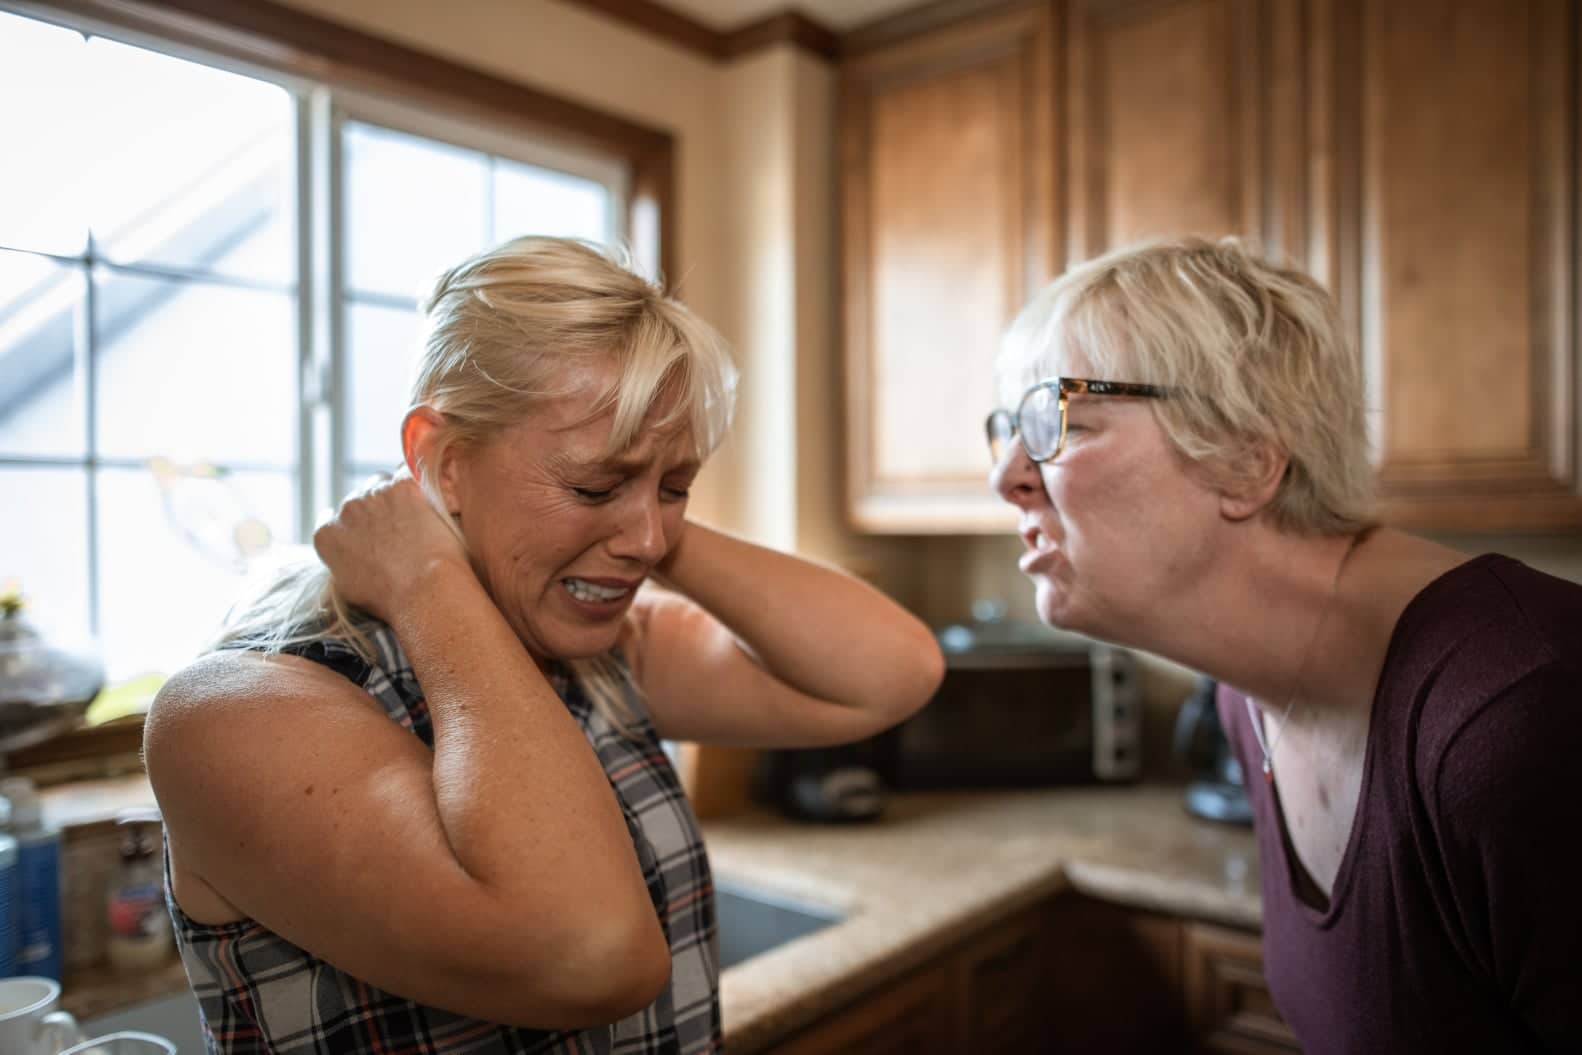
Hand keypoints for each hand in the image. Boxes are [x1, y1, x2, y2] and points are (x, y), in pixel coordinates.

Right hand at [313, 468, 472, 621]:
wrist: (424, 590)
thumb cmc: (393, 599)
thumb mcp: (352, 590)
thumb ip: (343, 564)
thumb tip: (349, 560)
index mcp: (327, 536)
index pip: (331, 519)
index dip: (355, 524)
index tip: (370, 531)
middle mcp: (346, 511)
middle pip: (360, 498)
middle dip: (378, 509)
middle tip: (403, 527)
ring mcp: (374, 495)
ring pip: (384, 483)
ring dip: (398, 495)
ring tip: (420, 518)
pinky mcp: (403, 486)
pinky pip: (411, 474)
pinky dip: (422, 485)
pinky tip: (434, 503)